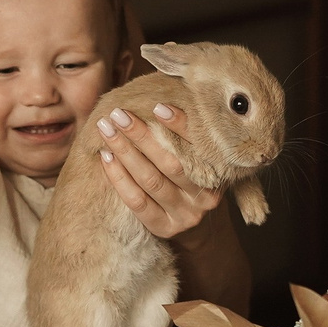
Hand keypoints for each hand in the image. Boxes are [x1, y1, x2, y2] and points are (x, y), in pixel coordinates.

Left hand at [94, 105, 223, 240]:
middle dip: (142, 135)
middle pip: (171, 162)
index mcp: (221, 172)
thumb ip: (188, 134)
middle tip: (118, 114)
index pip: (199, 146)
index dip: (180, 125)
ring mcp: (186, 215)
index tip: (157, 105)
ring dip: (125, 152)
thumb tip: (161, 98)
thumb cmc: (189, 173)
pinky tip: (106, 157)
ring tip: (106, 129)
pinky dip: (119, 178)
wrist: (192, 220)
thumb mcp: (198, 154)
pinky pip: (137, 201)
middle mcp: (206, 197)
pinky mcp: (165, 228)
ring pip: (151, 180)